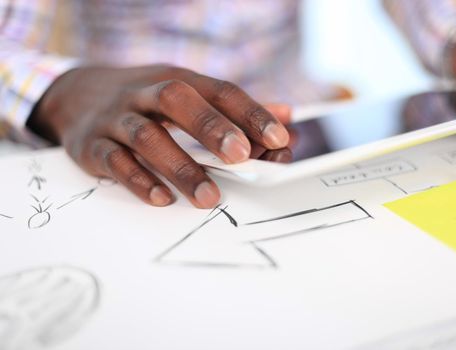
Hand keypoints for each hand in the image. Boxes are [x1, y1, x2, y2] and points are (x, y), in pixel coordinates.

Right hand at [27, 65, 289, 207]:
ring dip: (179, 166)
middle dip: (211, 127)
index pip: (219, 91)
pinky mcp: (92, 145)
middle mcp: (144, 93)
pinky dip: (139, 180)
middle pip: (177, 100)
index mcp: (177, 80)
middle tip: (241, 156)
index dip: (250, 113)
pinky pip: (114, 161)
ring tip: (208, 195)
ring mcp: (116, 118)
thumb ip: (235, 110)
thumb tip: (286, 116)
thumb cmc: (148, 102)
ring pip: (146, 136)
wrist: (77, 96)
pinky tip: (162, 198)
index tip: (279, 139)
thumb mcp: (188, 95)